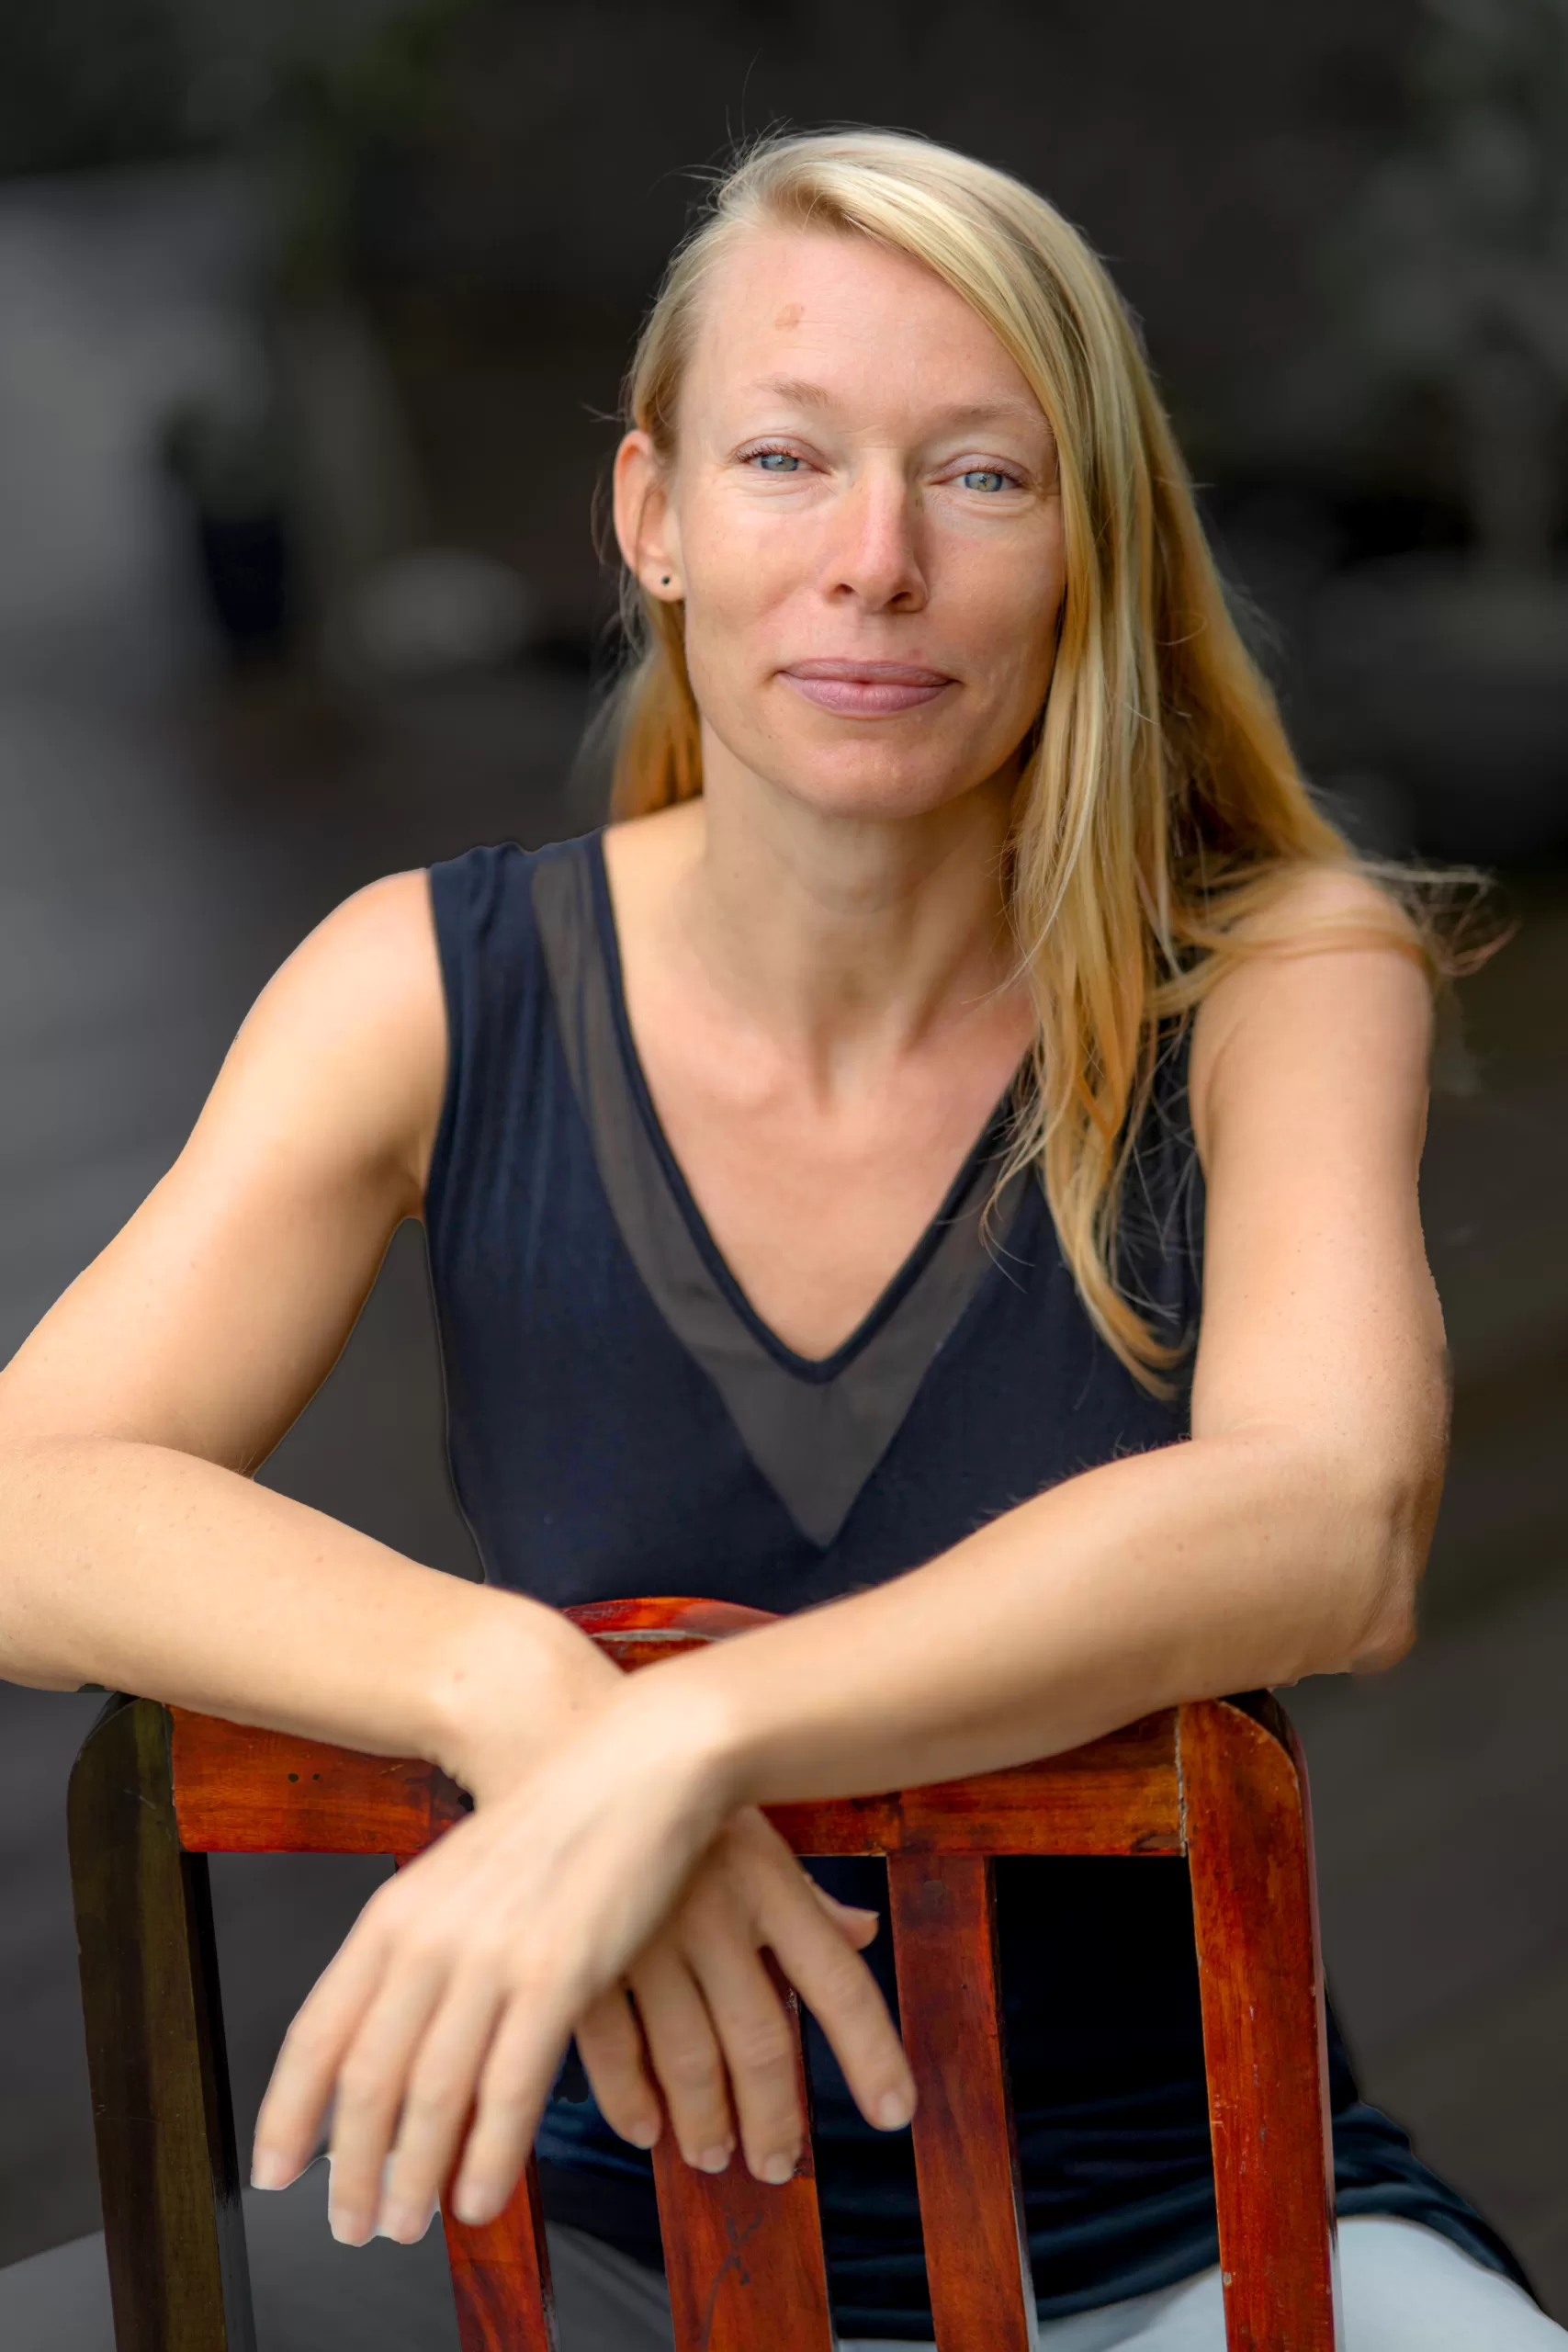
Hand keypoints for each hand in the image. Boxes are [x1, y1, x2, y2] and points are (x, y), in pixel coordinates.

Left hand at [252, 1689, 729, 2243]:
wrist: (638, 1764)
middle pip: (367, 2077)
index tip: (274, 2171)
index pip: (317, 2031)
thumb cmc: (560, 1820)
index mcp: (396, 1913)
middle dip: (350, 2166)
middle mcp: (430, 1937)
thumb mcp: (463, 1875)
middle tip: (350, 2225)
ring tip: (406, 2226)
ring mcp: (492, 1955)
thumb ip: (423, 1944)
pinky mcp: (559, 1972)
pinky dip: (489, 2155)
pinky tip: (479, 2197)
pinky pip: (510, 2085)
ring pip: (431, 2092)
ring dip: (412, 2174)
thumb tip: (391, 2027)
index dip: (288, 2113)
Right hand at [574, 1807, 914, 2185]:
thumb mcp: (750, 1833)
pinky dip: (631, 2098)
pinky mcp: (580, 1953)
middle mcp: (715, 1912)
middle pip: (760, 2041)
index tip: (894, 2113)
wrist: (554, 1741)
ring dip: (706, 2121)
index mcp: (767, 1879)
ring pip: (690, 2059)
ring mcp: (646, 1937)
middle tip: (778, 2164)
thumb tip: (864, 1932)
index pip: (838, 1983)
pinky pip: (614, 2047)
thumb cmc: (669, 1796)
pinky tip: (647, 2128)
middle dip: (774, 2117)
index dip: (871, 2055)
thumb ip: (807, 1894)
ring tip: (715, 2155)